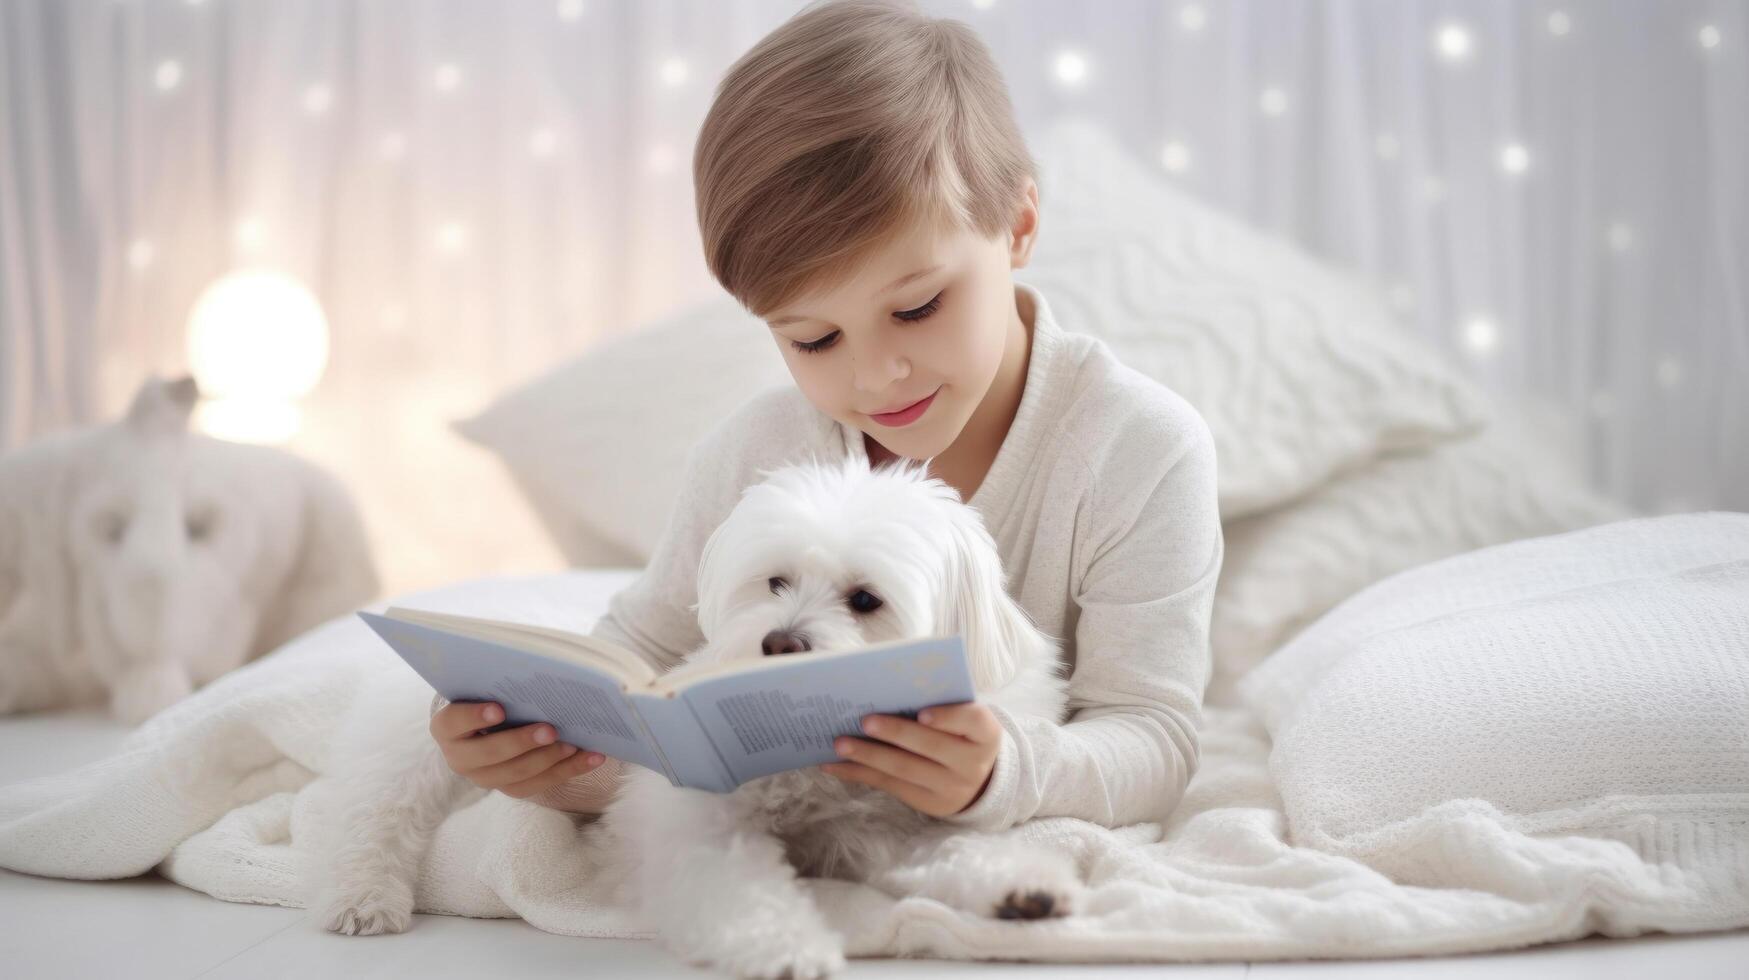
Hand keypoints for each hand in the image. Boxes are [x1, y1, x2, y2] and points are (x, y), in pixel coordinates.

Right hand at [429, 700, 612, 799]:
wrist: (487, 725)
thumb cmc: (489, 696)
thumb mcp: (485, 687)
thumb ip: (499, 682)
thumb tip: (538, 665)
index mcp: (447, 727)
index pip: (453, 722)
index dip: (474, 717)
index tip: (499, 708)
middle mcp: (460, 757)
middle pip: (489, 754)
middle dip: (521, 742)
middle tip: (550, 729)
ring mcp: (484, 777)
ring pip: (515, 775)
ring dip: (548, 760)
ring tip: (573, 744)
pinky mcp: (509, 788)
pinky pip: (538, 785)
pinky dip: (568, 770)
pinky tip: (592, 757)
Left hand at [819, 701, 1000, 817]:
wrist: (980, 780)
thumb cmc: (962, 734)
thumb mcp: (966, 719)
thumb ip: (941, 703)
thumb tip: (887, 690)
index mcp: (986, 733)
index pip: (973, 721)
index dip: (948, 717)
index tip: (922, 713)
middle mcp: (973, 763)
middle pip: (932, 747)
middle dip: (896, 733)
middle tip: (865, 720)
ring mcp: (950, 787)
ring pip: (905, 769)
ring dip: (868, 755)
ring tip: (840, 743)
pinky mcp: (927, 803)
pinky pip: (889, 785)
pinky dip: (860, 773)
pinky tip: (835, 765)